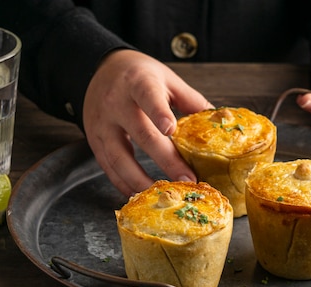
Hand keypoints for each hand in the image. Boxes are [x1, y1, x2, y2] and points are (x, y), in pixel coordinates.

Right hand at [83, 49, 212, 195]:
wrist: (101, 70)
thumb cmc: (138, 74)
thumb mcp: (165, 78)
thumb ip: (190, 100)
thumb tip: (217, 124)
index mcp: (138, 82)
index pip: (147, 96)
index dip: (158, 112)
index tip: (171, 130)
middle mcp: (116, 102)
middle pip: (141, 134)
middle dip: (165, 160)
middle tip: (187, 179)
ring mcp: (102, 123)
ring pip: (119, 157)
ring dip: (141, 180)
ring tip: (163, 193)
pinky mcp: (94, 140)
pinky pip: (107, 167)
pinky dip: (123, 183)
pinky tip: (140, 193)